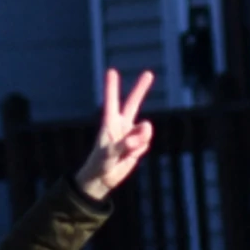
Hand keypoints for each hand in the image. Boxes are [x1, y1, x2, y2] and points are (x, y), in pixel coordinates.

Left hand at [76, 69, 155, 200]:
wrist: (103, 179)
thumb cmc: (100, 163)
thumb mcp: (110, 154)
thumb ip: (127, 143)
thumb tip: (143, 134)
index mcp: (110, 122)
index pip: (112, 101)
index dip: (112, 86)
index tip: (111, 71)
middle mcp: (121, 124)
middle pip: (133, 103)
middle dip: (141, 88)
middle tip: (149, 73)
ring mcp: (131, 134)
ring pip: (145, 131)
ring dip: (140, 140)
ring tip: (128, 152)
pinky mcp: (138, 144)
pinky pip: (145, 144)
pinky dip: (139, 151)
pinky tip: (130, 157)